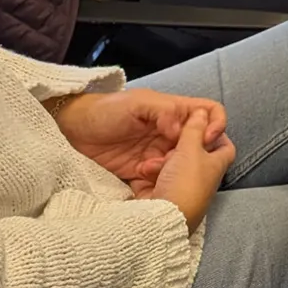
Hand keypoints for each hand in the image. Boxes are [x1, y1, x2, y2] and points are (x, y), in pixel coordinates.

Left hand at [52, 89, 226, 186]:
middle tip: (169, 160)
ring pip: (183, 166)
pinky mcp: (144, 172)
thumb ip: (163, 111)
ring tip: (147, 169)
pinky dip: (157, 185)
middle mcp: (173, 133)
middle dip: (191, 155)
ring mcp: (159, 153)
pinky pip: (161, 182)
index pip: (211, 114)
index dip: (215, 126)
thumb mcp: (136, 103)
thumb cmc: (105, 110)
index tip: (203, 140)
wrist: (71, 131)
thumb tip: (183, 128)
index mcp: (176, 112)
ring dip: (172, 171)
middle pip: (202, 145)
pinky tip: (141, 180)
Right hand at [133, 109, 234, 229]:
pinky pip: (158, 179)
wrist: (165, 219)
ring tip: (151, 164)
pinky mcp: (166, 196)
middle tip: (167, 146)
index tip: (198, 124)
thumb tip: (204, 112)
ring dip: (160, 162)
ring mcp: (185, 187)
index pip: (223, 144)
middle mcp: (204, 176)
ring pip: (172, 165)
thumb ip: (194, 130)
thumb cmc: (185, 182)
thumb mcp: (190, 150)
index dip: (214, 132)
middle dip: (177, 147)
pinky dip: (151, 174)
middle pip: (193, 154)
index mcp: (217, 163)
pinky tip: (142, 173)